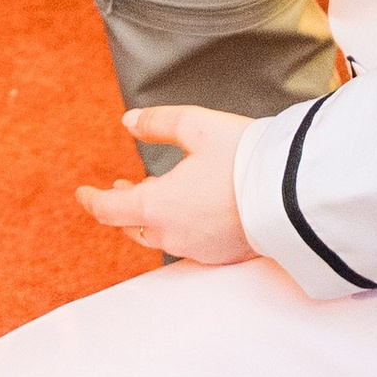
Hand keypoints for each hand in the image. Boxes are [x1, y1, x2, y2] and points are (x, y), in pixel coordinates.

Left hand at [76, 104, 254, 264]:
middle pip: (131, 227)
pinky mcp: (222, 255)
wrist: (295, 193)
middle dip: (120, 207)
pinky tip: (189, 210)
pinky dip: (178, 226)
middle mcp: (173, 234)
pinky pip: (187, 243)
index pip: (108, 211)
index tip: (82, 192)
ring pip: (159, 236)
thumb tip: (129, 121)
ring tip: (154, 194)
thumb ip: (159, 122)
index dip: (91, 200)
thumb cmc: (245, 156)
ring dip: (149, 217)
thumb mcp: (197, 125)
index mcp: (157, 206)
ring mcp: (198, 248)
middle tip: (119, 188)